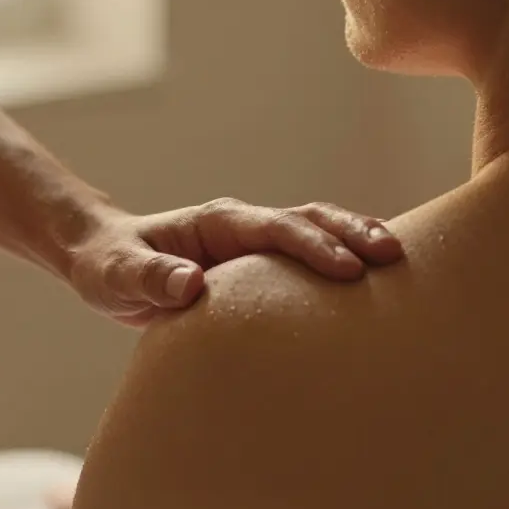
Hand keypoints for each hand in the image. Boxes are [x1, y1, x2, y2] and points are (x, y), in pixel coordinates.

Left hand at [67, 198, 403, 325]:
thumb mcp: (116, 276)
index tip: (347, 268)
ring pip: (317, 232)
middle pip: (308, 219)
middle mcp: (242, 226)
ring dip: (357, 242)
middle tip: (393, 258)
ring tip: (402, 267)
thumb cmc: (109, 267)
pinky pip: (309, 261)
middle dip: (351, 233)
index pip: (273, 228)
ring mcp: (255, 245)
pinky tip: (377, 289)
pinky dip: (344, 263)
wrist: (105, 261)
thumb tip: (190, 284)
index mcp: (215, 223)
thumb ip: (148, 278)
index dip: (311, 245)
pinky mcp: (260, 268)